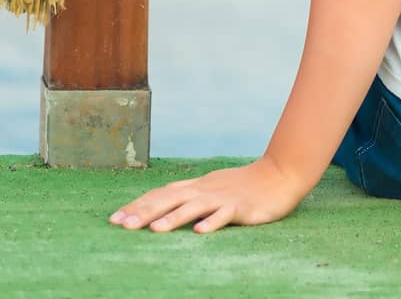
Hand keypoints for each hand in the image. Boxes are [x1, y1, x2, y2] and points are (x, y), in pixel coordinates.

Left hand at [107, 155, 304, 234]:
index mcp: (197, 186)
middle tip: (120, 225)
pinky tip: (199, 232)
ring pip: (194, 206)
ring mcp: (222, 197)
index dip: (138, 205)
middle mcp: (205, 189)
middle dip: (144, 212)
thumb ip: (189, 196)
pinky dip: (211, 222)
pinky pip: (224, 215)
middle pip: (170, 199)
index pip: (161, 194)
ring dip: (173, 218)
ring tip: (153, 230)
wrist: (279, 175)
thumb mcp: (212, 188)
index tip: (115, 218)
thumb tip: (161, 206)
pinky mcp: (240, 207)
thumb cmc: (244, 186)